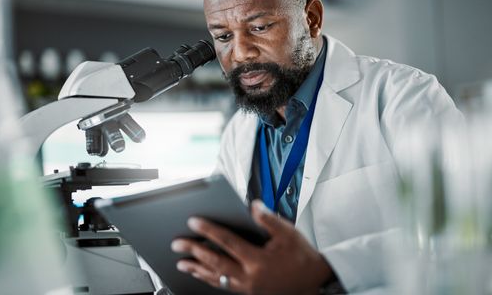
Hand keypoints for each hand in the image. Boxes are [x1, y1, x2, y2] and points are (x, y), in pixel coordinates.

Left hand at [171, 200, 332, 294]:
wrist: (315, 283)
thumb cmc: (301, 256)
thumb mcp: (288, 233)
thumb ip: (268, 219)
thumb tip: (252, 206)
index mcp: (258, 260)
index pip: (227, 242)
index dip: (208, 230)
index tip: (193, 222)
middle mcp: (250, 276)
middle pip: (215, 262)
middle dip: (193, 251)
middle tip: (177, 243)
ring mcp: (248, 288)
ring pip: (216, 277)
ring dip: (197, 269)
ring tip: (181, 262)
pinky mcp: (249, 293)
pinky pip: (224, 286)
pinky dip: (209, 279)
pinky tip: (201, 274)